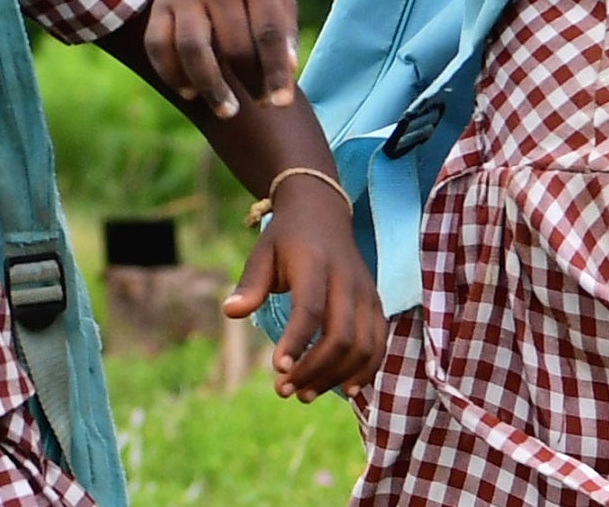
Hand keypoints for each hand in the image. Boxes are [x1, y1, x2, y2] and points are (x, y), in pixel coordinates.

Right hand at [146, 0, 299, 118]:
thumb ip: (285, 31)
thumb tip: (285, 74)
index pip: (268, 31)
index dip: (275, 70)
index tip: (281, 102)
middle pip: (233, 45)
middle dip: (249, 82)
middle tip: (260, 103)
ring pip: (192, 48)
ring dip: (210, 86)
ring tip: (227, 111)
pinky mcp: (160, 4)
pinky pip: (158, 45)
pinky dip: (171, 74)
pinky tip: (190, 92)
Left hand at [223, 176, 384, 400]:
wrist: (323, 214)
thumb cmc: (286, 240)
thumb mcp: (262, 253)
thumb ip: (250, 284)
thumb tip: (229, 312)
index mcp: (315, 264)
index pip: (310, 308)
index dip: (296, 341)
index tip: (278, 370)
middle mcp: (347, 280)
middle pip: (341, 335)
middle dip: (313, 370)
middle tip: (284, 390)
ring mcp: (367, 294)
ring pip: (363, 346)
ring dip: (336, 377)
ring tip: (304, 395)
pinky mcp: (376, 306)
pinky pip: (379, 345)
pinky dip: (365, 371)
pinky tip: (344, 389)